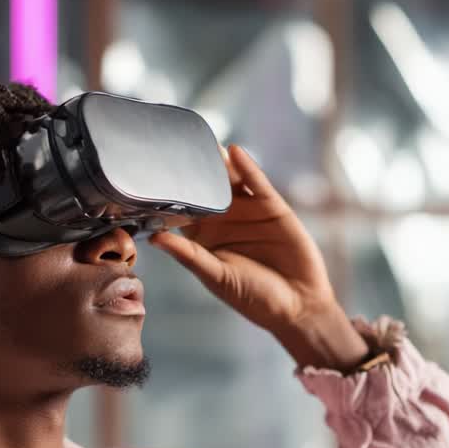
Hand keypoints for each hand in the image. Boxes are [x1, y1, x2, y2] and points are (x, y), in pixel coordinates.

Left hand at [148, 145, 368, 369]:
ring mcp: (248, 212)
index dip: (169, 194)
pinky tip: (234, 152)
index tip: (151, 174)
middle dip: (192, 169)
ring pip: (230, 181)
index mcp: (204, 239)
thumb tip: (154, 238)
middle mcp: (224, 222)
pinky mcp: (272, 208)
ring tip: (202, 142)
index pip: (182, 210)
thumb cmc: (253, 298)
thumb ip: (188, 254)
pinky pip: (257, 183)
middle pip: (205, 188)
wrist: (297, 305)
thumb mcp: (215, 276)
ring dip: (218, 163)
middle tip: (174, 145)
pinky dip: (247, 167)